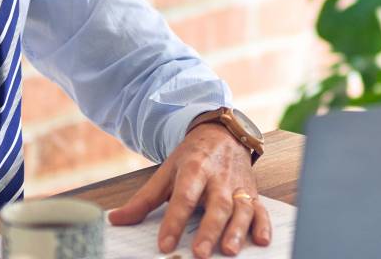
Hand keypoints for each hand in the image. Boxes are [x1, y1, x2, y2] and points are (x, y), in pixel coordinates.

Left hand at [107, 125, 267, 257]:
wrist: (223, 134)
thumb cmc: (193, 157)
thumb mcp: (166, 172)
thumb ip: (144, 199)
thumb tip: (117, 219)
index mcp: (195, 169)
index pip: (183, 197)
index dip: (174, 222)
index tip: (165, 244)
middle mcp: (219, 178)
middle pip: (216, 205)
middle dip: (209, 230)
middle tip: (199, 252)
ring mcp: (238, 186)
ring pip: (241, 209)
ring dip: (237, 230)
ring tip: (228, 250)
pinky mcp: (252, 193)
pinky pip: (261, 210)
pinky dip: (263, 225)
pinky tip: (261, 240)